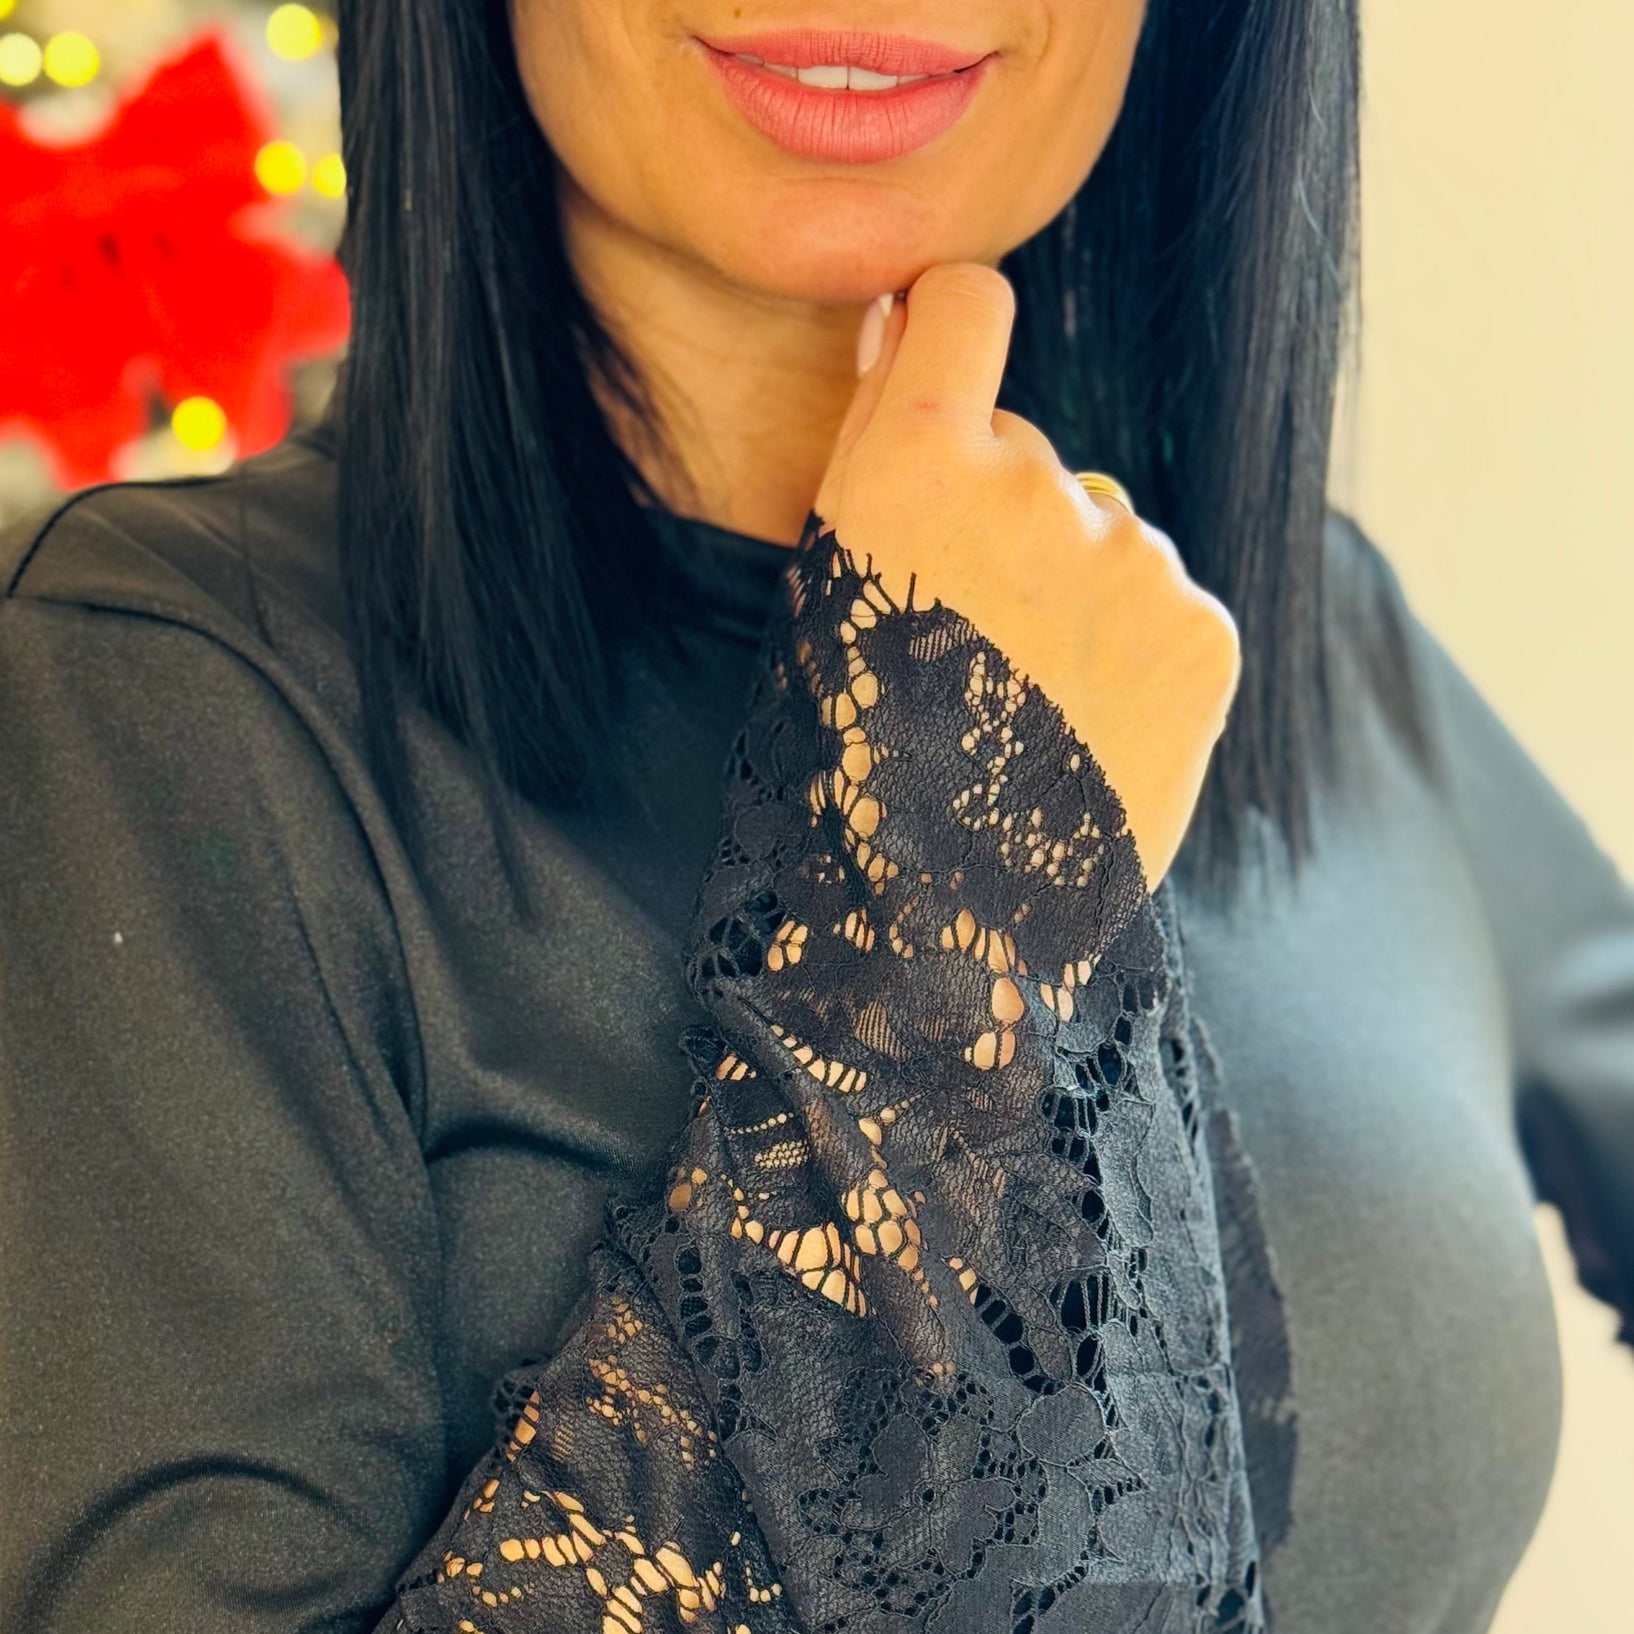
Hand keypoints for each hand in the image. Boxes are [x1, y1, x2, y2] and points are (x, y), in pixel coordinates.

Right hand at [816, 266, 1240, 887]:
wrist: (953, 932)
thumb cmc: (858, 774)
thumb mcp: (827, 602)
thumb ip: (876, 451)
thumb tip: (909, 319)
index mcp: (920, 468)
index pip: (964, 305)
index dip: (949, 333)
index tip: (942, 373)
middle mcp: (1037, 485)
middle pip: (1027, 456)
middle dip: (1000, 528)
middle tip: (967, 658)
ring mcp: (1134, 558)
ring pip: (1104, 537)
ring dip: (1074, 600)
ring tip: (1030, 719)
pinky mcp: (1202, 631)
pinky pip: (1164, 608)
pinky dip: (1133, 662)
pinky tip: (1088, 737)